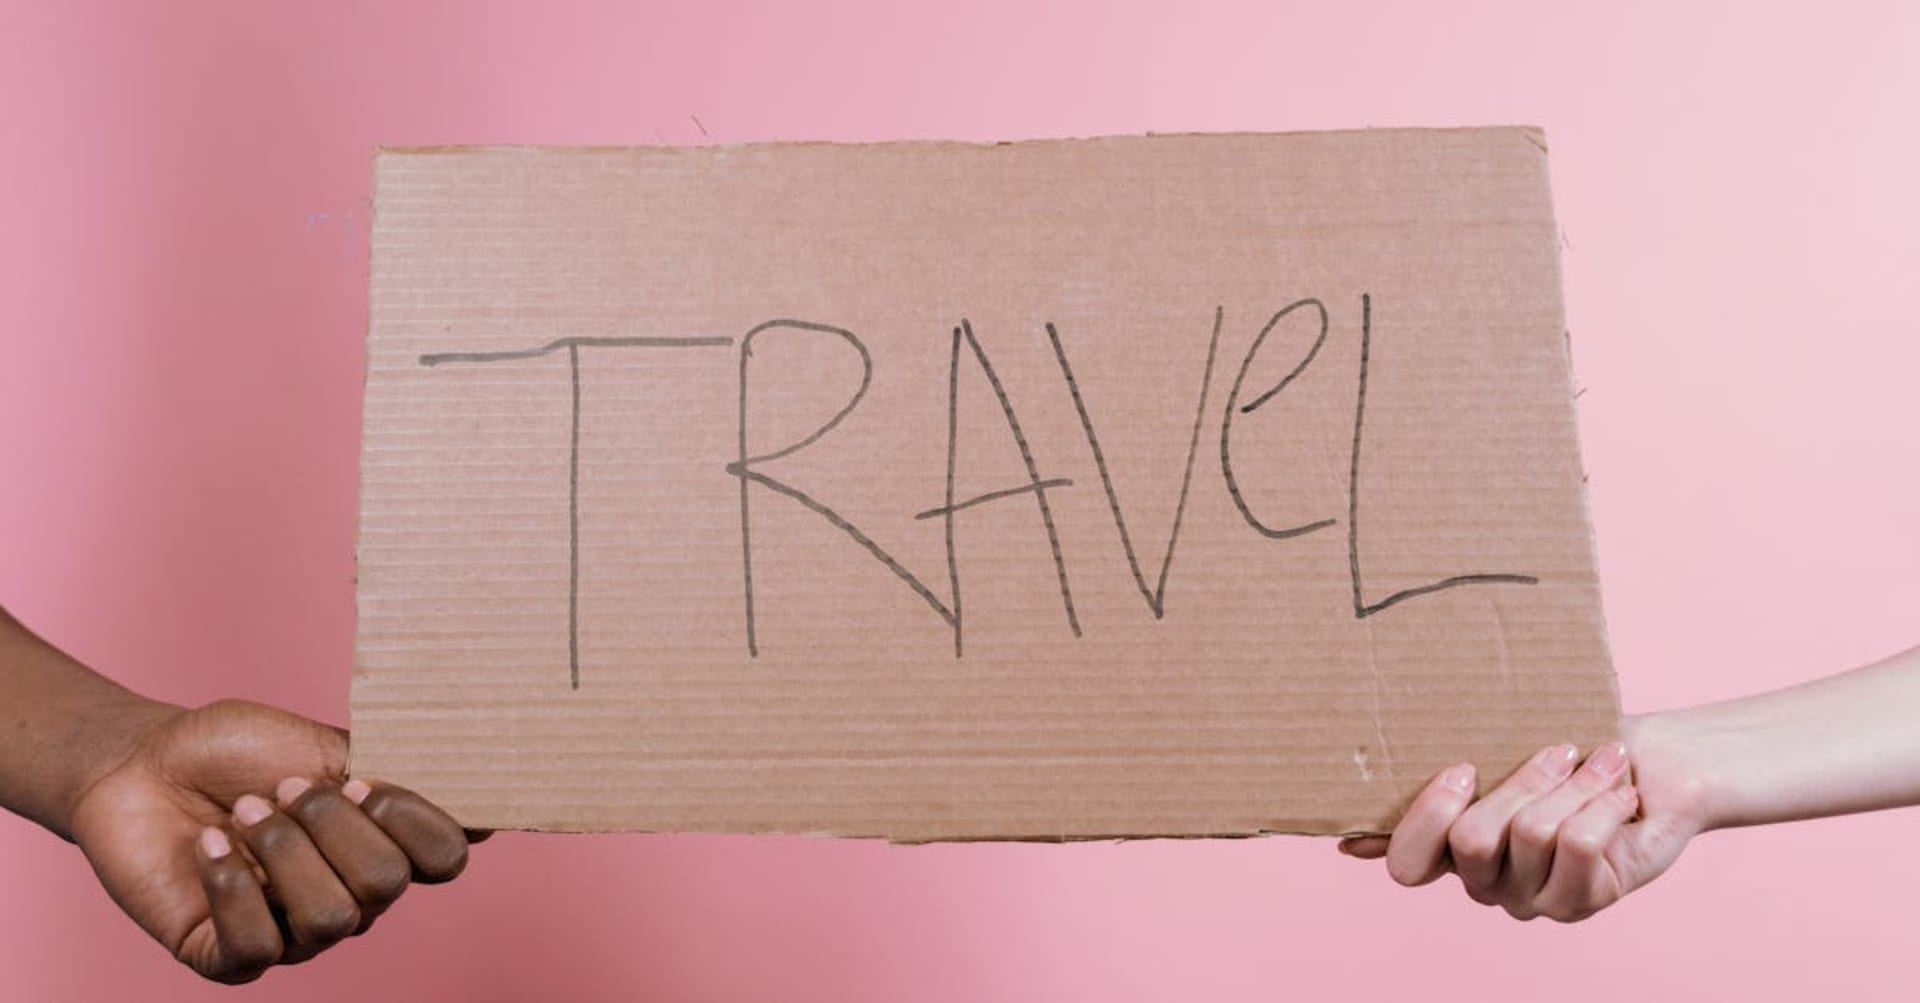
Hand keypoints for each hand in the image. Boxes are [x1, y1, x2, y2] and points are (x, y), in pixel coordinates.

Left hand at [64, 698, 478, 982]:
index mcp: (382, 844)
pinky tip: (212, 845)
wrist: (140, 764)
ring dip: (284, 850)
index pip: (444, 857)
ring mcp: (291, 932)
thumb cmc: (233, 751)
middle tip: (287, 786)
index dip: (414, 818)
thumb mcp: (322, 747)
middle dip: (334, 824)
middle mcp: (348, 897)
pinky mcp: (227, 957)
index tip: (366, 779)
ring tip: (245, 812)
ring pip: (331, 919)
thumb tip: (485, 817)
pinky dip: (234, 885)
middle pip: (386, 885)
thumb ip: (394, 778)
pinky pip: (258, 946)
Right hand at [1338, 719, 1703, 921]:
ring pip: (1530, 834)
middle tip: (1558, 749)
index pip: (1406, 863)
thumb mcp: (1504, 754)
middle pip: (1470, 838)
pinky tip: (1622, 792)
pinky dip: (1604, 803)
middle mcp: (1483, 884)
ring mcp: (1529, 899)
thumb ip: (1438, 785)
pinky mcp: (1580, 902)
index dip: (1426, 817)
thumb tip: (1349, 840)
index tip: (1462, 768)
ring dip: (1575, 784)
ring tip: (1607, 761)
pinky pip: (1579, 846)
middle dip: (1521, 781)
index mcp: (1451, 849)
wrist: (1661, 768)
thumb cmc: (1575, 751)